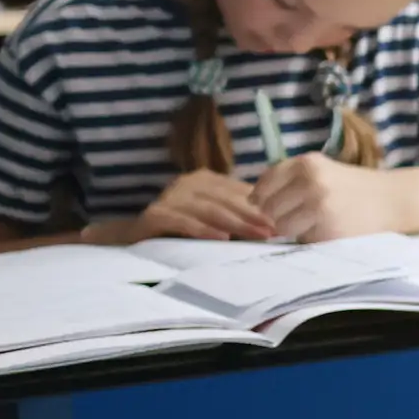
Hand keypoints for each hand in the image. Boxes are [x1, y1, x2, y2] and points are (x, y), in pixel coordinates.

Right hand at [113, 169, 275, 242]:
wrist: (136, 238)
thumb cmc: (184, 230)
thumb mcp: (217, 220)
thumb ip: (239, 215)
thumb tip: (276, 222)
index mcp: (205, 180)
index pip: (238, 192)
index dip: (261, 207)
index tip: (282, 223)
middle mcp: (187, 184)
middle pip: (226, 199)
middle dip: (253, 216)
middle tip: (274, 231)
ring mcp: (169, 197)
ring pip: (208, 209)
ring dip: (235, 222)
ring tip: (257, 235)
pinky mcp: (154, 215)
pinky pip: (182, 221)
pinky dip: (202, 229)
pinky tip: (222, 238)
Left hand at [253, 154, 403, 242]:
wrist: (394, 199)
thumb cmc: (353, 187)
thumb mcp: (322, 169)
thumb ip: (288, 178)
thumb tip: (251, 200)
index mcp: (307, 164)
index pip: (264, 184)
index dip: (262, 198)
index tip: (272, 204)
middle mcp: (311, 183)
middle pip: (268, 208)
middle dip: (280, 214)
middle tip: (303, 214)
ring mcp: (320, 207)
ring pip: (281, 227)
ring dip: (294, 228)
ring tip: (316, 222)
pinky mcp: (328, 230)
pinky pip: (302, 240)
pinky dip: (312, 238)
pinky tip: (330, 229)